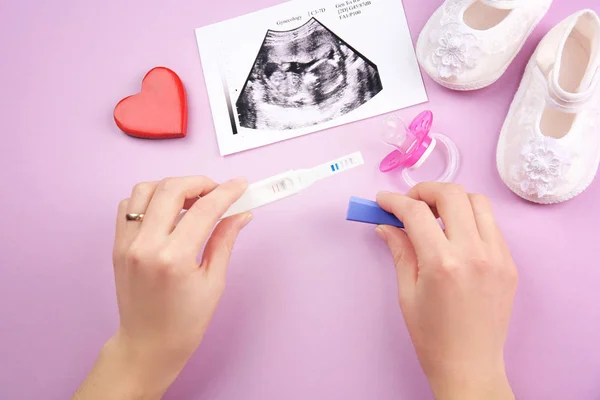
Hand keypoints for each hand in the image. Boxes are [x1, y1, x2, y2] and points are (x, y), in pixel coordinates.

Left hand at [74, 176, 251, 399]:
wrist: (147, 346)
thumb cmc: (185, 322)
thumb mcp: (213, 283)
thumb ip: (224, 241)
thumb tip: (241, 213)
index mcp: (174, 258)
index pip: (204, 209)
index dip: (226, 192)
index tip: (241, 185)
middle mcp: (145, 245)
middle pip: (172, 189)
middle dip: (200, 183)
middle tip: (218, 191)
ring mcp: (127, 244)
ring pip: (145, 190)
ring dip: (172, 187)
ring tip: (192, 200)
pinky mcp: (117, 245)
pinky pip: (129, 206)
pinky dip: (149, 199)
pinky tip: (167, 211)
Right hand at [376, 183, 516, 399]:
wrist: (470, 365)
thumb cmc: (432, 336)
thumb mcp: (407, 293)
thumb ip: (399, 251)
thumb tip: (386, 225)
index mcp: (442, 263)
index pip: (416, 213)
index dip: (394, 201)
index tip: (382, 201)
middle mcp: (474, 253)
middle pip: (451, 194)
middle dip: (425, 191)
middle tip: (409, 204)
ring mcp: (498, 256)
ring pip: (477, 202)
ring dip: (452, 200)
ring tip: (434, 215)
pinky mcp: (510, 263)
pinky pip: (491, 225)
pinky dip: (470, 219)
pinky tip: (455, 234)